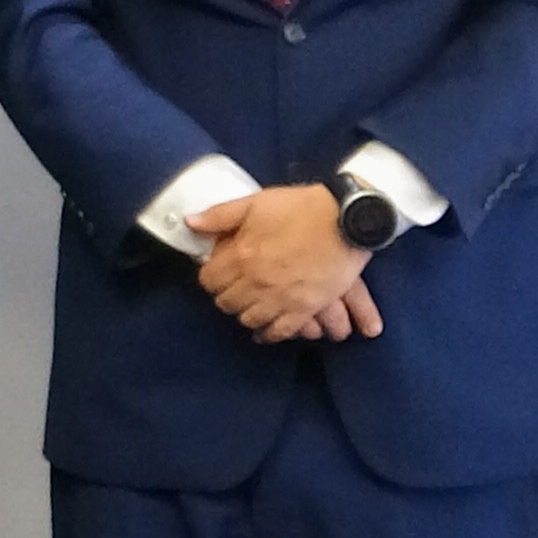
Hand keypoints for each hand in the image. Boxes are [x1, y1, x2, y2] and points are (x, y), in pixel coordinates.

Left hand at [191, 185, 371, 339]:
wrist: (347, 219)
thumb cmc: (301, 208)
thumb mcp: (255, 203)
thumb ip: (220, 216)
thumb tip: (190, 223)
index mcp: (240, 256)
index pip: (209, 280)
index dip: (211, 276)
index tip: (217, 272)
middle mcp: (256, 282)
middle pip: (227, 302)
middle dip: (227, 295)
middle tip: (233, 288)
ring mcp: (281, 298)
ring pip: (250, 319)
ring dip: (246, 313)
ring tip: (249, 305)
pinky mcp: (305, 308)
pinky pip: (280, 331)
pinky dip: (270, 333)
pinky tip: (265, 331)